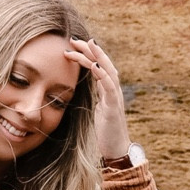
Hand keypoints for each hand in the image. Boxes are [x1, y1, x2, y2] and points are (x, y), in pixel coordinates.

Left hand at [65, 37, 129, 159]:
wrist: (117, 150)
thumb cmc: (106, 132)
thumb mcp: (97, 110)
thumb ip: (94, 96)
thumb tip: (83, 87)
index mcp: (107, 91)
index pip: (97, 66)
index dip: (87, 54)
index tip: (73, 44)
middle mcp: (113, 91)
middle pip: (103, 64)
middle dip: (90, 49)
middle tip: (74, 39)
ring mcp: (115, 98)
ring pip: (109, 71)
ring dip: (98, 56)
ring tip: (89, 44)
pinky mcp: (113, 108)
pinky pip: (110, 88)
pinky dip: (103, 75)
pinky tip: (95, 66)